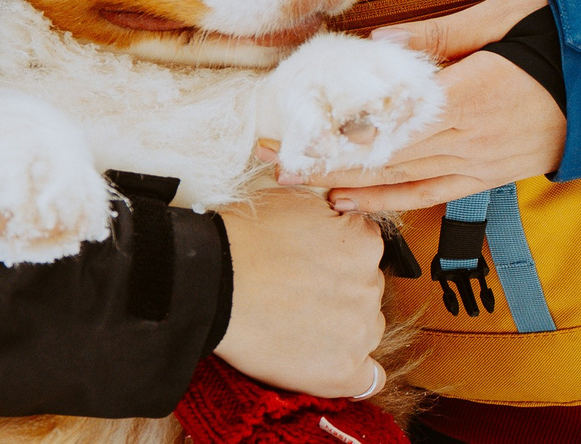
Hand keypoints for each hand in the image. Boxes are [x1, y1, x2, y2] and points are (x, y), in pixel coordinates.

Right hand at [215, 177, 385, 399]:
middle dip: (340, 290)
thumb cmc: (243, 237)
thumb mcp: (296, 201)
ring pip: (365, 329)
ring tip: (301, 325)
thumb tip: (339, 219)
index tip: (312, 264)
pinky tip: (334, 363)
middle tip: (299, 293)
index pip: (365, 251)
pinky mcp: (341, 371)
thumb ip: (331, 215)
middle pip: (365, 290)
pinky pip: (369, 379)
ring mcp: (358, 331)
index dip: (337, 256)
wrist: (211, 281)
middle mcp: (369, 286)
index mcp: (364, 243)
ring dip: (344, 328)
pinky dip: (357, 373)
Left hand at [301, 0, 566, 212]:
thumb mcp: (502, 17)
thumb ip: (439, 34)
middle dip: (323, 159)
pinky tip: (351, 200)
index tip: (291, 129)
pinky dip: (388, 201)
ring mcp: (478, 163)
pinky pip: (429, 194)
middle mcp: (469, 139)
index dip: (336, 129)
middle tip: (272, 161)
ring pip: (400, 180)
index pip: (388, 120)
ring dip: (345, 183)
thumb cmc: (554, 39)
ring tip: (296, 183)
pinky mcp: (486, 176)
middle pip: (382, 155)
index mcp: (469, 95)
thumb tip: (378, 44)